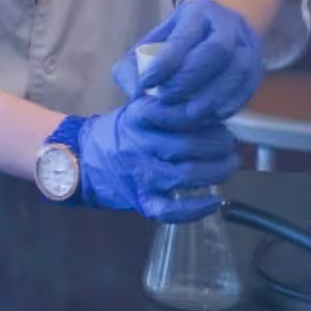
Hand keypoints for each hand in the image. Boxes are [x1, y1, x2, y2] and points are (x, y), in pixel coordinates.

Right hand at [78, 96, 238, 221]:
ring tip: (228, 163)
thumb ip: (166, 104)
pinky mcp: (142, 200)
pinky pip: (171, 210)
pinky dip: (196, 209)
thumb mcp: (135, 108)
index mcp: (138, 117)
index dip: (204, 115)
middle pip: (189, 146)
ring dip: (217, 170)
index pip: (178, 113)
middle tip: (228, 142)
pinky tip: (215, 202)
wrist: (81, 161)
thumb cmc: (119, 133)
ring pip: (188, 175)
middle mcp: (140, 145)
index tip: (217, 115)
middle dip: (218, 144)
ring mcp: (141, 175)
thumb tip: (209, 100)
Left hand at [113, 0, 263, 125]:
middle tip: (167, 98)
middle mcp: (227, 26)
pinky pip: (248, 88)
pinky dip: (229, 105)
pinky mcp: (257, 69)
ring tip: (189, 114)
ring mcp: (247, 47)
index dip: (165, 63)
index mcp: (196, 14)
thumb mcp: (152, 42)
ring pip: (237, 70)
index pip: (183, 38)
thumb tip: (136, 92)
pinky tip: (210, 116)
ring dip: (212, 97)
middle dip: (190, 79)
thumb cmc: (178, 40)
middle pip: (216, 51)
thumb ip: (134, 65)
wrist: (221, 25)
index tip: (147, 83)